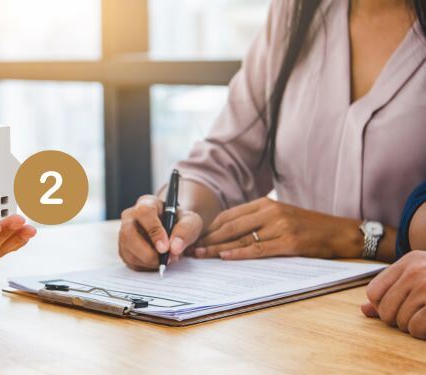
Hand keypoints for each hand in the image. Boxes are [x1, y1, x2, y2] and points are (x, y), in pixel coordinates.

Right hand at [118, 194, 202, 270]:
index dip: (154, 231)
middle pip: (128, 234)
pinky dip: (146, 267)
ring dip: (149, 262)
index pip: (144, 213)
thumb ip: (185, 231)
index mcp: (146, 203)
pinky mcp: (124, 249)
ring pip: (128, 251)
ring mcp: (124, 234)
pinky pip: (131, 262)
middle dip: (147, 252)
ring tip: (167, 260)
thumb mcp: (191, 222)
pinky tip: (158, 261)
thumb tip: (174, 248)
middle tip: (165, 260)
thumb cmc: (180, 223)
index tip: (165, 248)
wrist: (174, 232)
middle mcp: (130, 217)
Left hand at [195, 197, 360, 259]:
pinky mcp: (289, 242)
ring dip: (218, 248)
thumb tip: (228, 233)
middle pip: (230, 226)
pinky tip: (225, 257)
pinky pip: (259, 248)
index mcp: (266, 203)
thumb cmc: (309, 227)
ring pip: (241, 238)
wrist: (341, 232)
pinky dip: (240, 253)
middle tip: (191, 247)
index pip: (229, 215)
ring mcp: (280, 226)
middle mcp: (270, 211)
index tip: (195, 237)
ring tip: (201, 255)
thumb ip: (257, 220)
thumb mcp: (281, 216)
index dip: (210, 227)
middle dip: (208, 238)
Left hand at [361, 251, 425, 338]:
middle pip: (385, 309)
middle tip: (414, 315)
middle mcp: (416, 271)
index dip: (381, 305)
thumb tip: (364, 310)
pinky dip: (420, 331)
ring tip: (423, 317)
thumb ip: (391, 290)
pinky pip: (415, 327)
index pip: (373, 292)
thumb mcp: (419, 277)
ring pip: (400, 320)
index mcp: (408, 261)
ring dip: (410, 326)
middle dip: (397, 318)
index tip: (398, 307)